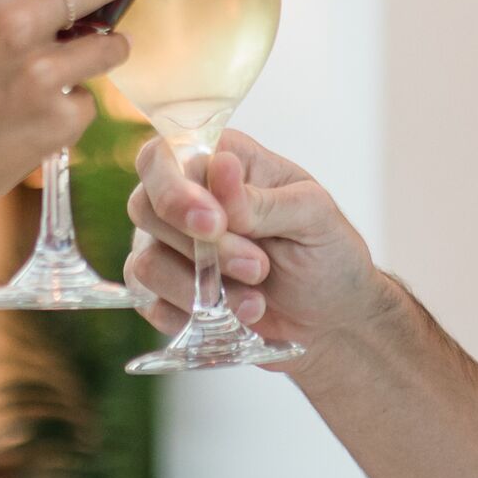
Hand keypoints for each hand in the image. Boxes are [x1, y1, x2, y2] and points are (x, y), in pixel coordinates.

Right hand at [124, 129, 394, 348]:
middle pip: (145, 207)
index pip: (165, 157)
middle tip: (258, 267)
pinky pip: (150, 303)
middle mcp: (187, 197)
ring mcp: (171, 245)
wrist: (332, 320)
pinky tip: (233, 318)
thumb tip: (221, 167)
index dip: (177, 191)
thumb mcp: (314, 219)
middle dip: (200, 248)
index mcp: (223, 160)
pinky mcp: (167, 291)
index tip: (215, 225)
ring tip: (257, 300)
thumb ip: (263, 199)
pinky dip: (192, 316)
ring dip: (202, 289)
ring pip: (146, 263)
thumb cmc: (327, 254)